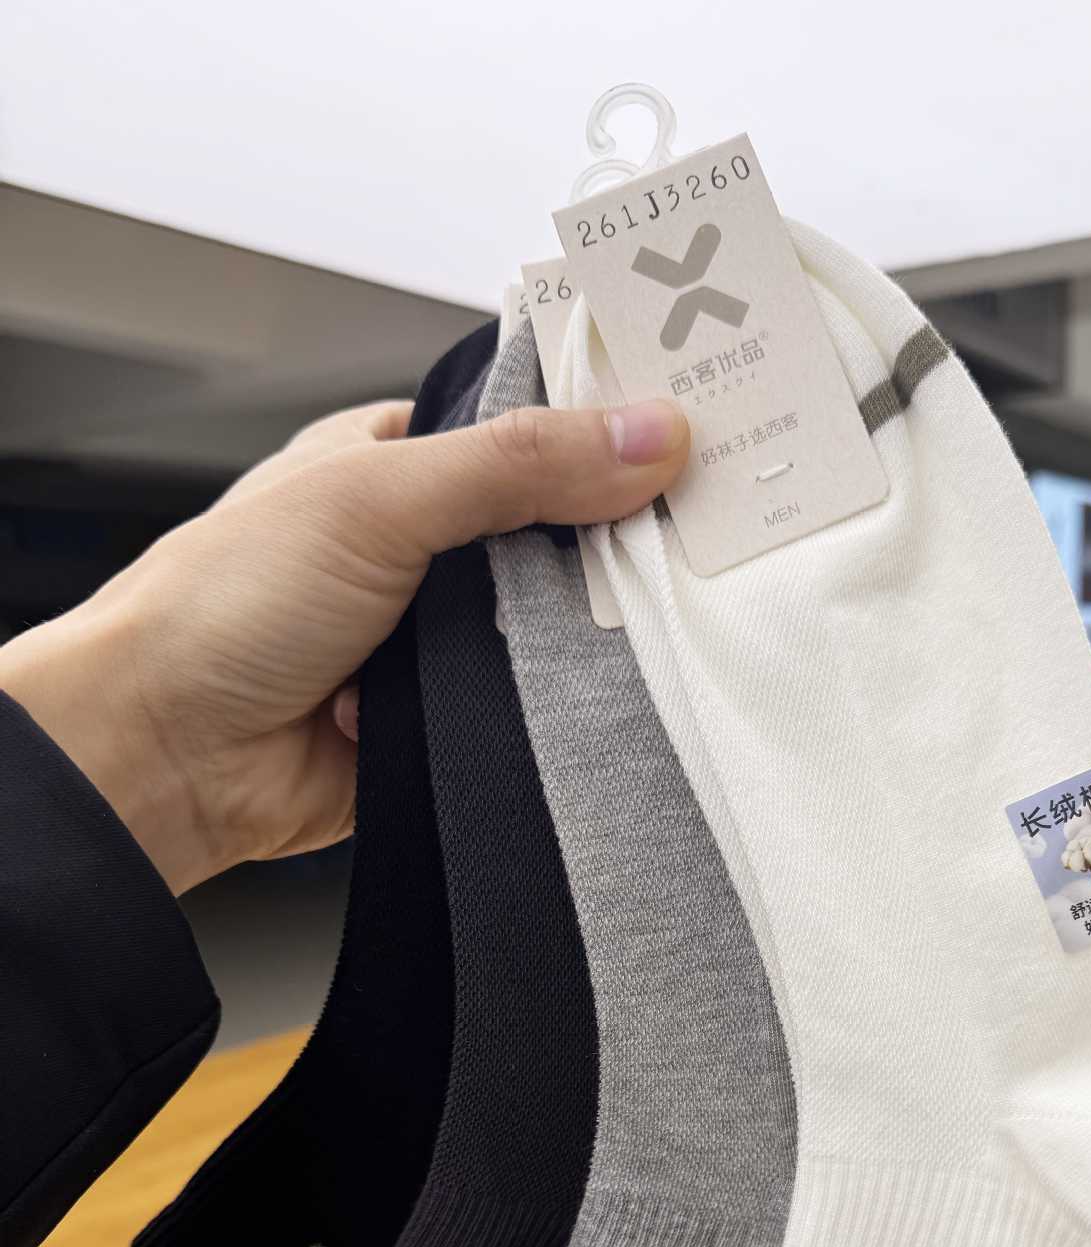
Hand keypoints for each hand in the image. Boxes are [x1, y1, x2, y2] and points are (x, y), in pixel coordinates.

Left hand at [0, 392, 687, 892]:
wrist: (167, 761)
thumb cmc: (221, 609)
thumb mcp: (377, 499)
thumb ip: (516, 465)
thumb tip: (645, 432)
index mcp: (397, 460)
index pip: (529, 423)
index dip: (607, 422)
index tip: (697, 425)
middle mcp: (424, 546)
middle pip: (559, 528)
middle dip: (612, 539)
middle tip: (703, 530)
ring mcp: (440, 636)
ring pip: (557, 624)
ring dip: (585, 631)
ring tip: (654, 618)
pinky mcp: (453, 720)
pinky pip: (537, 707)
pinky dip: (560, 706)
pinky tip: (598, 697)